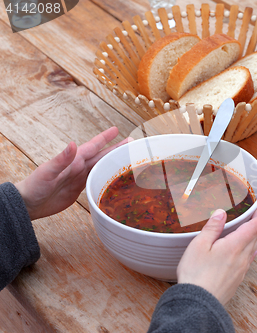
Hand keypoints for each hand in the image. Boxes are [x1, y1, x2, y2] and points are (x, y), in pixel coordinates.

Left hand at [15, 127, 129, 219]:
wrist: (28, 204)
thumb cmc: (35, 187)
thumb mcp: (48, 172)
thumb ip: (61, 159)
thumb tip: (73, 144)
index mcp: (73, 160)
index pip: (93, 147)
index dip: (105, 138)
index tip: (116, 129)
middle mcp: (78, 166)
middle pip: (101, 155)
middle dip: (116, 148)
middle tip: (131, 143)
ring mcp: (79, 177)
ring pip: (101, 167)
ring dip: (114, 162)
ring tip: (128, 158)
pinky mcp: (80, 189)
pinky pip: (97, 179)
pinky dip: (107, 177)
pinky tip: (115, 178)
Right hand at [177, 207, 256, 304]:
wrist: (199, 303)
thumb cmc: (196, 274)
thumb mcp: (199, 245)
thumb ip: (212, 228)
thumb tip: (220, 213)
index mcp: (234, 246)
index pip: (252, 228)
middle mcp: (241, 257)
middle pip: (255, 238)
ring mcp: (240, 269)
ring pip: (253, 249)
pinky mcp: (236, 279)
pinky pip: (249, 261)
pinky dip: (253, 252)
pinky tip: (252, 253)